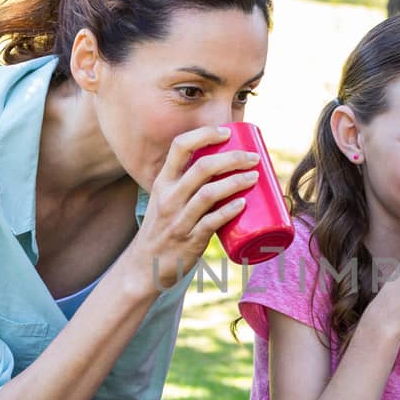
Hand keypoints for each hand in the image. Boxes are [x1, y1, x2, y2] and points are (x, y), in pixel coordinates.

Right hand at [124, 125, 259, 288]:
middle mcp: (168, 197)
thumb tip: (222, 168)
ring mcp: (178, 220)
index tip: (227, 133)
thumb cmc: (163, 228)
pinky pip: (212, 222)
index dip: (204, 134)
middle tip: (253, 158)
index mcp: (162, 182)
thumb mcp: (165, 200)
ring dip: (235, 182)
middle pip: (203, 167)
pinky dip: (228, 211)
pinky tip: (243, 204)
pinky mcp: (189, 240)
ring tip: (254, 177)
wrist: (144, 267)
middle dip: (232, 158)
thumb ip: (186, 185)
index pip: (180, 146)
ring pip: (209, 193)